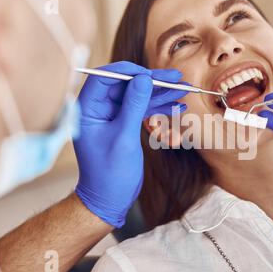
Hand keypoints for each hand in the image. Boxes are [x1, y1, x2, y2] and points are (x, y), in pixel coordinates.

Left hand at [74, 61, 187, 227]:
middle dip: (152, 81)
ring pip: (137, 97)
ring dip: (160, 93)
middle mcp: (99, 109)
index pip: (105, 78)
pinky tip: (177, 104)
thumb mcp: (124, 138)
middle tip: (176, 77)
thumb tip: (144, 78)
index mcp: (88, 109)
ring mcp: (112, 117)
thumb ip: (134, 105)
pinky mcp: (124, 125)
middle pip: (126, 85)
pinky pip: (142, 110)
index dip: (129, 72)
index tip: (151, 74)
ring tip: (184, 88)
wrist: (109, 199)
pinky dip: (159, 108)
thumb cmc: (110, 174)